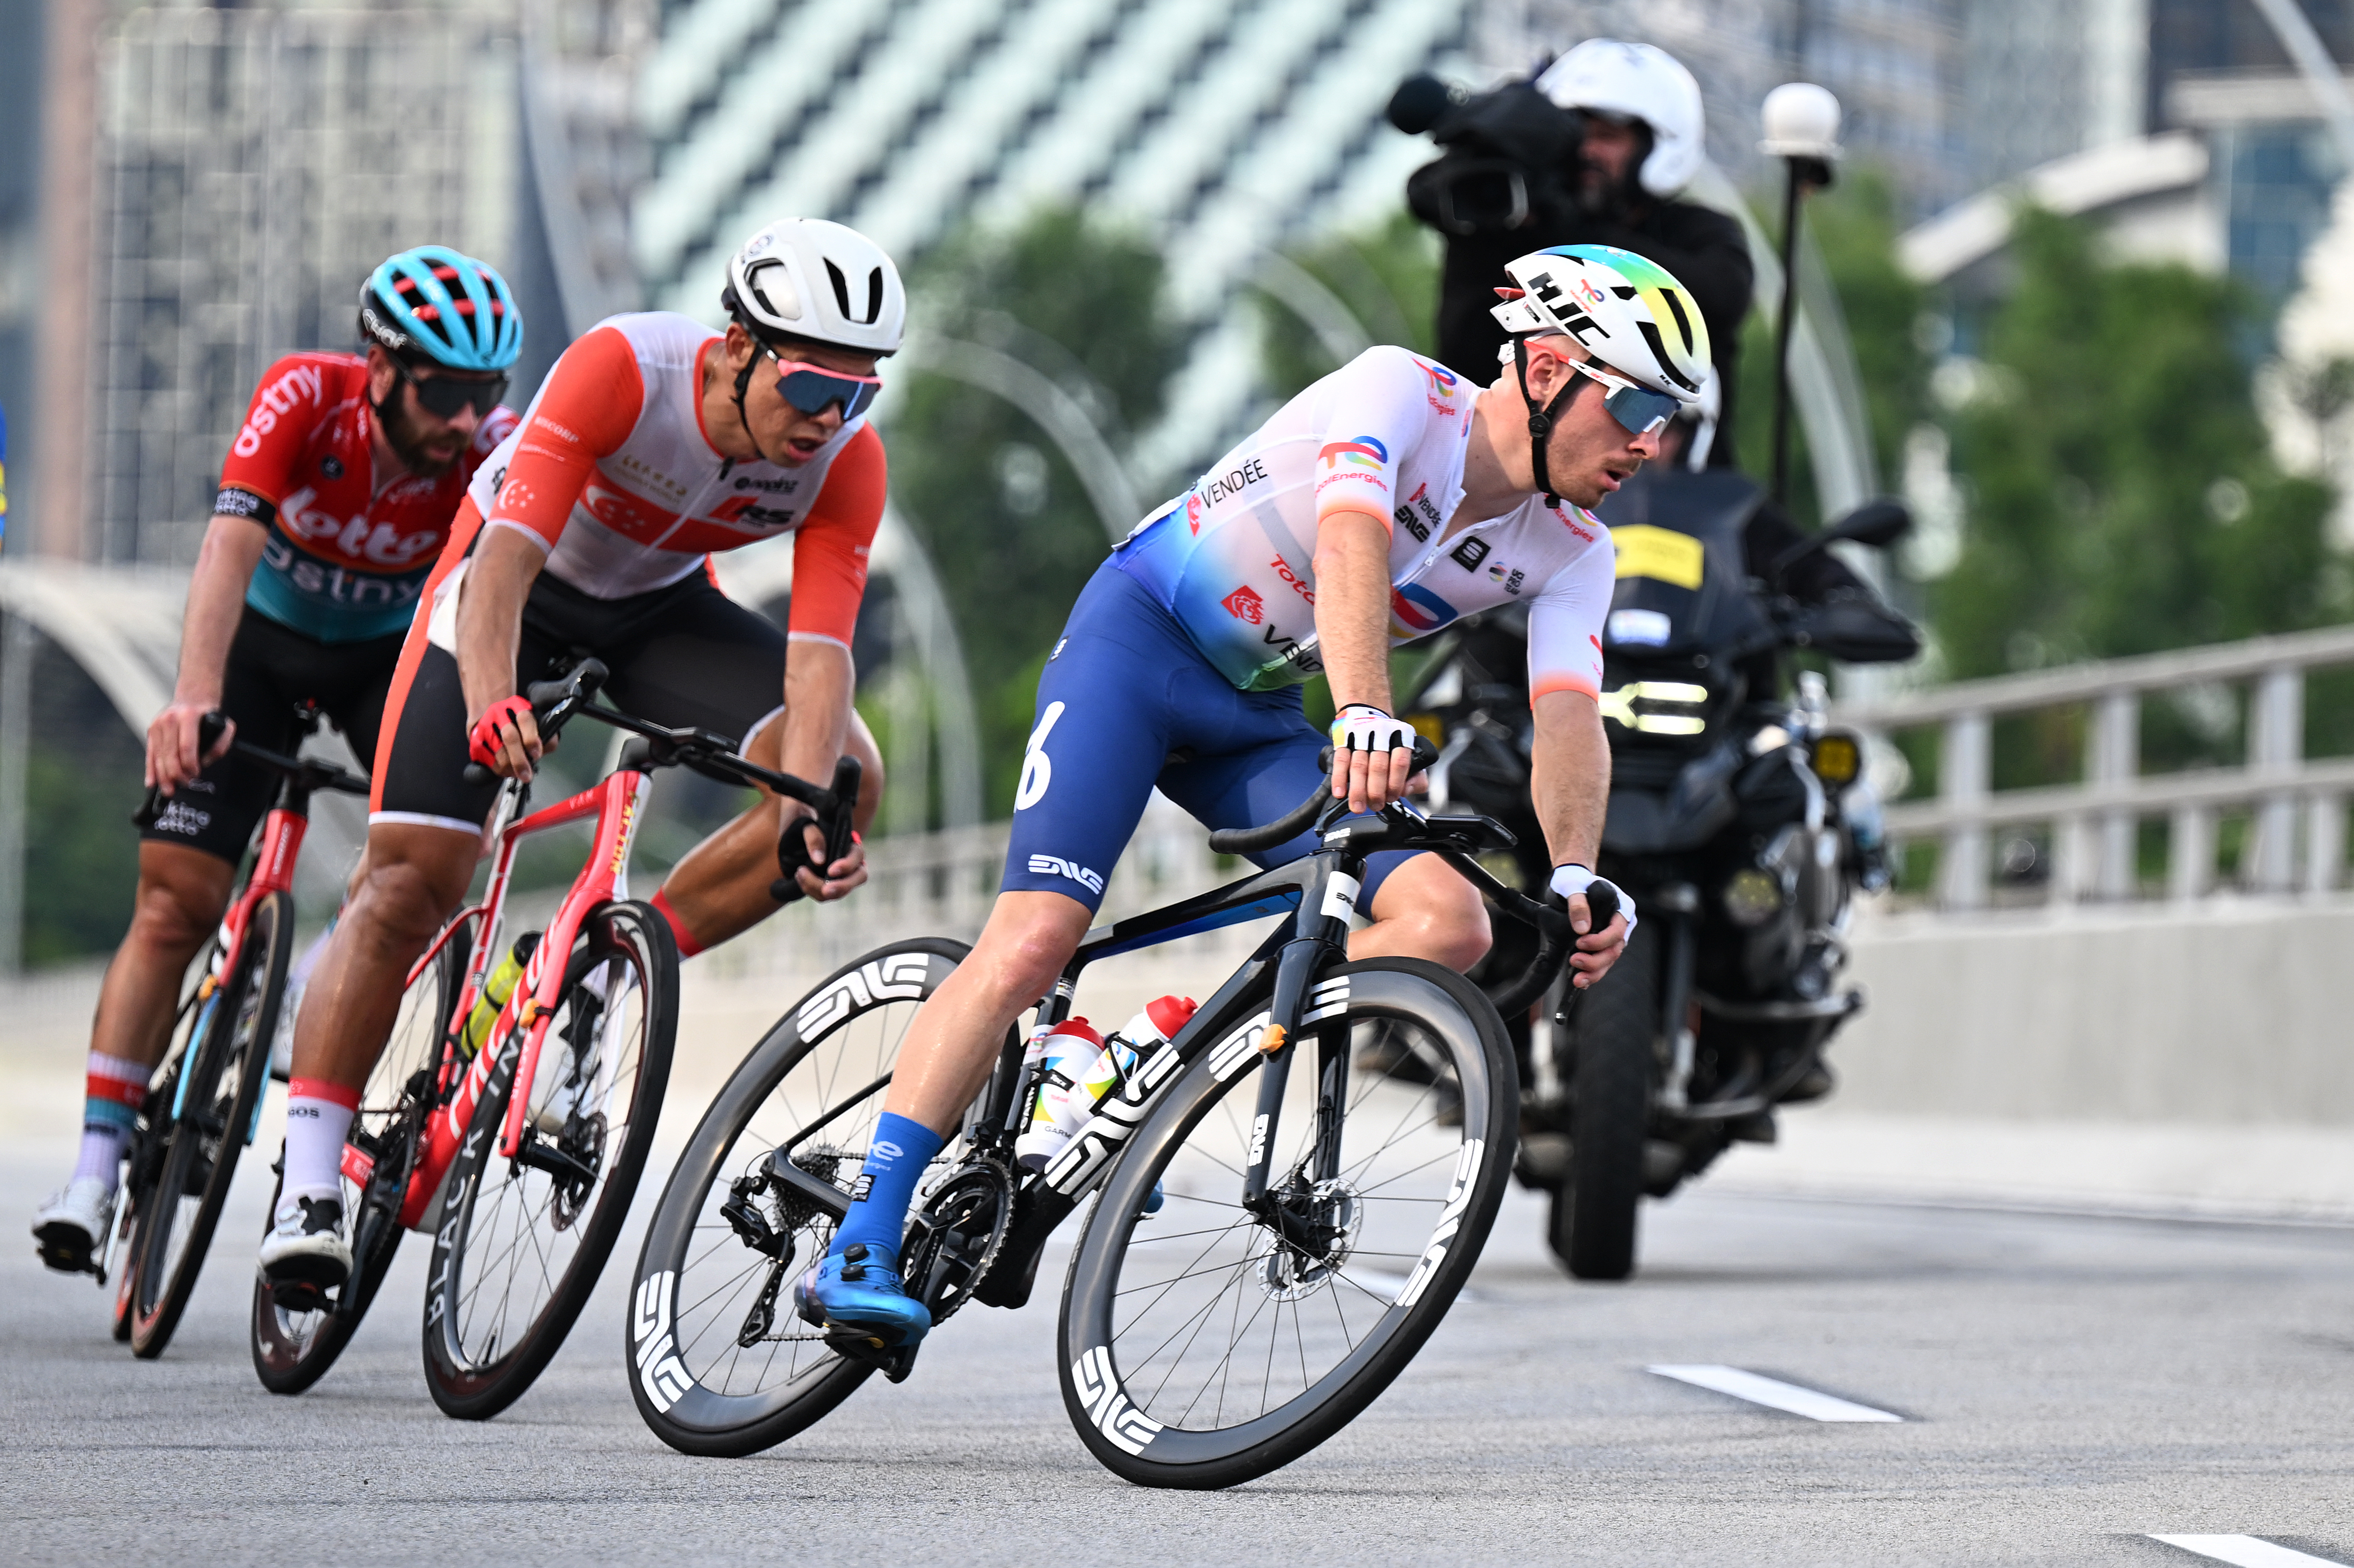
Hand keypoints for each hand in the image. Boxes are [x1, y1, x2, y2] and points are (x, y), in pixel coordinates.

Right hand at [147, 701, 230, 794]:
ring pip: (158, 756)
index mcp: (188, 716)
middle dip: (176, 773)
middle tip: (185, 784)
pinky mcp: (151, 730)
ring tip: (170, 790)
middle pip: (170, 754)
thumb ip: (220, 745)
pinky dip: (151, 770)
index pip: (186, 746)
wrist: (192, 696)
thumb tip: (204, 762)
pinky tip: (152, 783)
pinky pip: (150, 754)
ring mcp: (157, 724)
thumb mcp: (225, 725)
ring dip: (164, 776)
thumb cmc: (210, 714)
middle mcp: (169, 719)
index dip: (190, 764)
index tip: (195, 775)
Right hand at [467, 694, 543, 780]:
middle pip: (509, 737)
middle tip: (527, 774)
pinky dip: (498, 769)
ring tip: (518, 774)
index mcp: (517, 705)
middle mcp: (498, 713)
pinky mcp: (475, 739)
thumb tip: (545, 750)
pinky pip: (487, 759)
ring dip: (510, 767)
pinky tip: (507, 770)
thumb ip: (545, 733)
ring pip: (497, 751)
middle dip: (519, 760)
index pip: (525, 719)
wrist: (487, 712)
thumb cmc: (516, 720)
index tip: (536, 754)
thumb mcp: (533, 718)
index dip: (531, 738)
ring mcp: (484, 726)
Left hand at [786, 812, 866, 901]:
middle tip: (825, 891)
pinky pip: (824, 895)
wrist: (799, 842)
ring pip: (839, 892)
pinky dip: (811, 890)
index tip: (831, 870)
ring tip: (800, 874)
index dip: (847, 865)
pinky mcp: (830, 887)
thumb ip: (814, 838)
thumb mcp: (809, 828)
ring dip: (819, 889)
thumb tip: (819, 860)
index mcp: (852, 847)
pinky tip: (800, 878)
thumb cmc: (809, 832)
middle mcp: (853, 864)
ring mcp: (843, 878)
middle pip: (858, 878)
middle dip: (842, 886)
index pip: (857, 856)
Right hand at [1328, 704, 1415, 814]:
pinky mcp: (1344, 739)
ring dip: (1357, 790)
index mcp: (1402, 736)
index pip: (1400, 761)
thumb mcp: (1410, 752)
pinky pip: (1340, 760)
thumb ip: (1416, 776)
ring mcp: (1360, 736)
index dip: (1395, 783)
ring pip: (1358, 765)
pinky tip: (1340, 793)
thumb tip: (1406, 790)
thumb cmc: (1390, 741)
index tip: (1392, 797)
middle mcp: (1381, 734)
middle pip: (1377, 766)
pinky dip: (1339, 779)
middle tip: (1375, 805)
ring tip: (1358, 806)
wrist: (1368, 713)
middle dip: (1376, 791)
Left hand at [1552, 864, 1634, 989]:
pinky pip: (1602, 962)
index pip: (1617, 930)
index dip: (1600, 941)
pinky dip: (1592, 972)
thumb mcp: (1572, 886)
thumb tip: (1582, 929)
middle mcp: (1622, 923)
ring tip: (1577, 980)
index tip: (1579, 942)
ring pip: (1609, 959)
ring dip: (1594, 972)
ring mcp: (1614, 935)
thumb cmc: (1574, 880)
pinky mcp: (1603, 944)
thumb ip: (1578, 905)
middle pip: (1615, 949)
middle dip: (1596, 961)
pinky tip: (1580, 981)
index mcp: (1621, 907)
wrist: (1571, 881)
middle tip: (1574, 961)